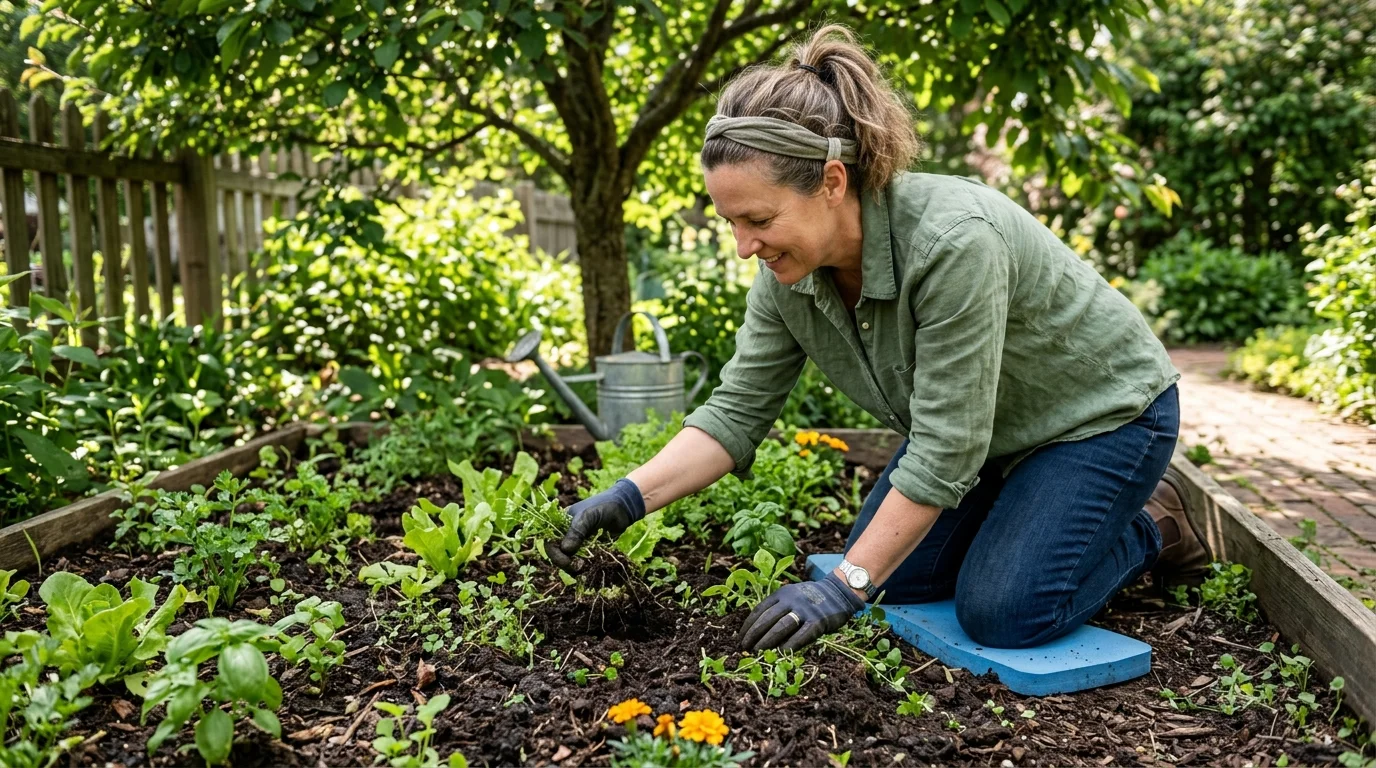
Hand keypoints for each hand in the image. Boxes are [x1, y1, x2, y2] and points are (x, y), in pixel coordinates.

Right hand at [545, 479, 645, 573]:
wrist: (624, 509)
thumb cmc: (603, 506)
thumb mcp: (588, 516)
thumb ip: (577, 531)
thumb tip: (566, 550)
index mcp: (561, 524)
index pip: (550, 542)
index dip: (554, 554)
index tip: (566, 561)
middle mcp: (567, 534)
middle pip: (558, 555)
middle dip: (565, 563)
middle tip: (578, 567)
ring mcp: (578, 543)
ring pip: (570, 561)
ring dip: (575, 568)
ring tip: (585, 568)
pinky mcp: (589, 550)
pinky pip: (583, 562)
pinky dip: (585, 567)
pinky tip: (591, 567)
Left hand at [737, 572, 864, 651]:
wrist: (838, 592)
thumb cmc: (810, 598)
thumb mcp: (792, 595)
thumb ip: (777, 608)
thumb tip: (757, 631)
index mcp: (782, 593)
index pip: (759, 610)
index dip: (748, 626)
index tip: (739, 639)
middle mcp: (791, 600)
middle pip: (767, 619)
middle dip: (753, 636)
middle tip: (744, 649)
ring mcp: (805, 610)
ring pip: (780, 627)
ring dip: (767, 641)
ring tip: (756, 653)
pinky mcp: (818, 621)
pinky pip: (800, 636)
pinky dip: (789, 646)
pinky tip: (779, 654)